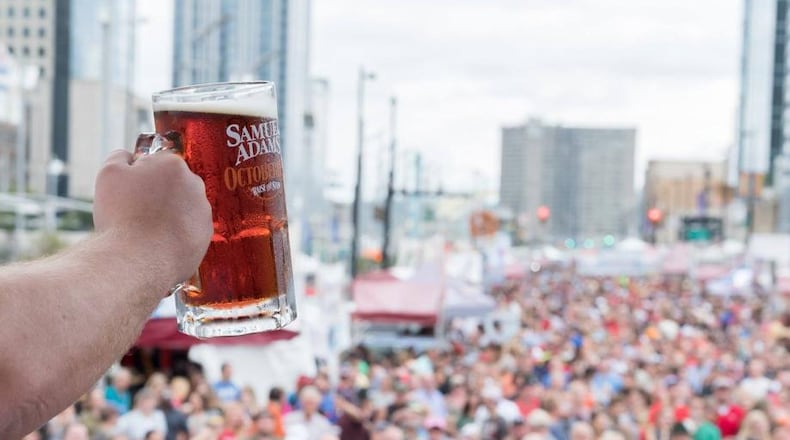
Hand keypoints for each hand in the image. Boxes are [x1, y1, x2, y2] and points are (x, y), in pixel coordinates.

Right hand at [93, 149, 212, 283]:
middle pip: (171, 186)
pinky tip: (159, 244)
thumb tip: (131, 157)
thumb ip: (120, 157)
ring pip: (181, 209)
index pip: (154, 165)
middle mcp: (196, 185)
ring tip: (146, 232)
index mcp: (174, 165)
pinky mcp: (206, 236)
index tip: (128, 195)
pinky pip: (187, 230)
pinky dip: (175, 235)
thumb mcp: (109, 174)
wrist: (139, 261)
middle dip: (156, 195)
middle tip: (136, 214)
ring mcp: (204, 211)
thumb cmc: (122, 215)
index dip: (137, 179)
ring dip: (167, 216)